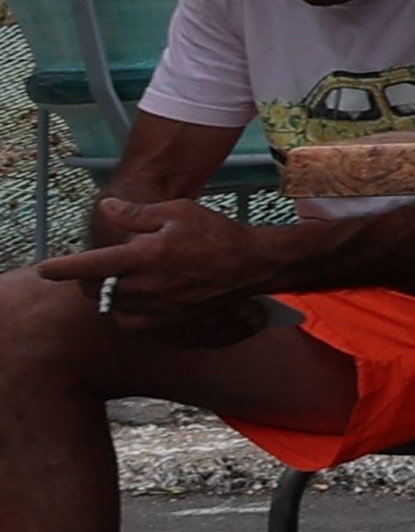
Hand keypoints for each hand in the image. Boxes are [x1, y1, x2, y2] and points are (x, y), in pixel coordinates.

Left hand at [42, 197, 273, 320]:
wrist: (250, 266)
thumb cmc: (215, 234)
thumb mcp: (176, 210)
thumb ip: (135, 212)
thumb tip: (107, 208)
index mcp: (143, 256)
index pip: (88, 265)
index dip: (61, 267)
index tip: (48, 268)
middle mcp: (144, 287)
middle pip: (95, 290)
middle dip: (86, 280)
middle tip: (92, 269)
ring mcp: (155, 309)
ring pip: (110, 308)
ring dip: (106, 296)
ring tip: (114, 284)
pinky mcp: (167, 323)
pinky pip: (131, 323)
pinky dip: (124, 313)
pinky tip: (134, 301)